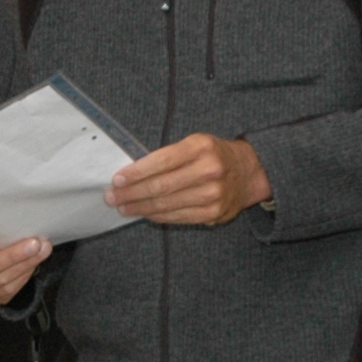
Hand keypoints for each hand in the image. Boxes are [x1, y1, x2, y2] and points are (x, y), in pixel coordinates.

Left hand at [106, 134, 271, 225]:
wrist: (249, 172)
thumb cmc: (214, 155)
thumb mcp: (195, 143)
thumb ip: (169, 156)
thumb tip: (133, 173)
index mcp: (200, 147)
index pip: (160, 162)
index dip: (136, 173)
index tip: (117, 179)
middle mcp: (209, 171)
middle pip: (160, 187)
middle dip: (131, 193)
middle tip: (112, 197)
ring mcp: (213, 195)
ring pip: (166, 205)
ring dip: (140, 208)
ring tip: (123, 207)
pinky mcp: (213, 214)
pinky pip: (177, 217)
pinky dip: (157, 216)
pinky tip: (144, 213)